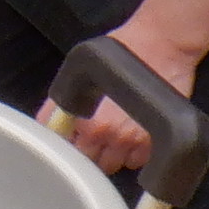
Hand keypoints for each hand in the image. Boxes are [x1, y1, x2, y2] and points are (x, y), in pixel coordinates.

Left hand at [49, 15, 203, 176]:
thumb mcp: (79, 70)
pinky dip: (135, 151)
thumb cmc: (123, 51)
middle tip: (96, 132)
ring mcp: (135, 140)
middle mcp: (110, 135)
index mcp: (87, 122)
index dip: (71, 147)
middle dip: (92, 151)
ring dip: (115, 152)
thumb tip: (47, 123)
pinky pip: (139, 160)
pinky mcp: (156, 140)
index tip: (75, 139)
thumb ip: (61, 102)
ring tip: (117, 129)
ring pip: (117, 164)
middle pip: (94, 163)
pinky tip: (133, 131)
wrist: (161, 44)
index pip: (70, 154)